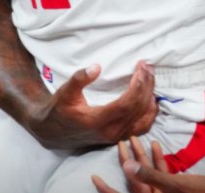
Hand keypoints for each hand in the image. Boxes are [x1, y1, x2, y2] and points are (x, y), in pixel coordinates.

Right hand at [27, 62, 157, 149]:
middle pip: (138, 108)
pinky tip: (151, 97)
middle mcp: (110, 132)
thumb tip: (97, 67)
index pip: (127, 103)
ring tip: (150, 77)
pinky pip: (143, 127)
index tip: (140, 67)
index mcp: (97, 121)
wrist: (53, 132)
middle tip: (147, 66)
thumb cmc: (60, 109)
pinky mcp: (119, 137)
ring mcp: (116, 137)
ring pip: (144, 118)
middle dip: (146, 84)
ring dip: (150, 96)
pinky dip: (150, 112)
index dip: (138, 85)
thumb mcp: (65, 92)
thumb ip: (80, 79)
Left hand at [92, 137, 169, 192]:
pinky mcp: (170, 186)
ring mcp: (159, 191)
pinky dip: (157, 159)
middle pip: (133, 179)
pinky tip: (154, 145)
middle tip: (120, 142)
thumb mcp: (172, 187)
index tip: (94, 177)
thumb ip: (149, 176)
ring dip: (141, 155)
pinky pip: (161, 172)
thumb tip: (127, 165)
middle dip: (126, 160)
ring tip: (134, 139)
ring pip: (147, 173)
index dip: (105, 189)